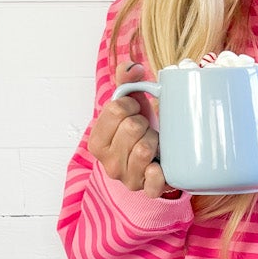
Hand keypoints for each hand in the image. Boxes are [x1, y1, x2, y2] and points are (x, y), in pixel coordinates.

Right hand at [88, 59, 170, 196]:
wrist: (156, 158)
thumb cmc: (140, 130)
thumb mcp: (131, 103)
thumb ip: (126, 80)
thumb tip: (133, 67)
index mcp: (97, 141)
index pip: (116, 109)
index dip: (132, 105)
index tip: (134, 111)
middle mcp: (108, 162)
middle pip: (132, 127)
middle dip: (144, 123)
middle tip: (146, 129)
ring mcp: (127, 179)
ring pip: (144, 149)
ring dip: (155, 141)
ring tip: (154, 143)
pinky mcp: (146, 191)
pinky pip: (153, 182)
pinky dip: (160, 172)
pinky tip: (159, 165)